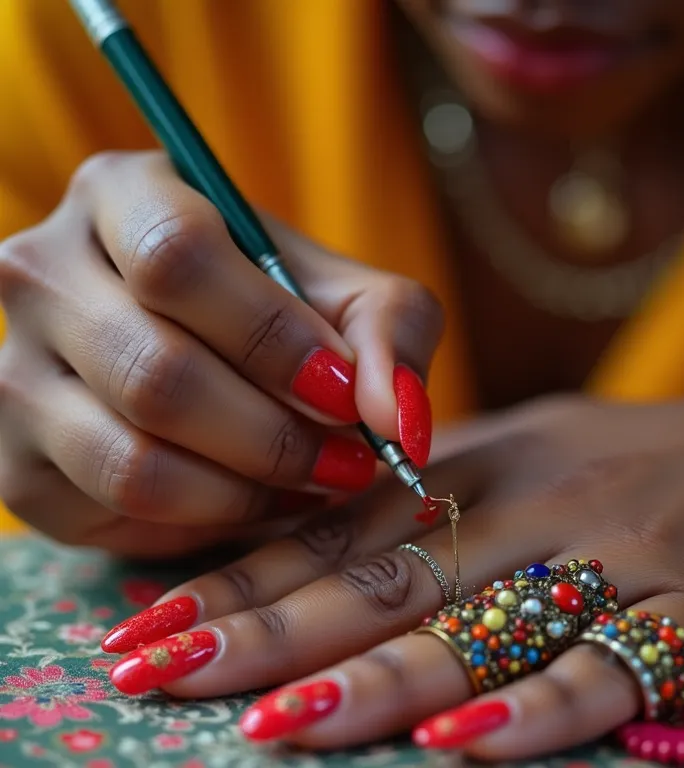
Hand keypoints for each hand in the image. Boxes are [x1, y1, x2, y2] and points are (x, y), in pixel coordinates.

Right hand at [0, 151, 440, 556]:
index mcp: (121, 196)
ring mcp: (11, 373)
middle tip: (345, 462)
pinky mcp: (15, 465)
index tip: (343, 395)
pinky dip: (204, 521)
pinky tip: (250, 496)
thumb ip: (390, 335)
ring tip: (308, 482)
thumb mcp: (351, 297)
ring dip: (246, 491)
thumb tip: (399, 422)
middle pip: (157, 374)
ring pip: (132, 461)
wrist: (205, 352)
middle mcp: (42, 274)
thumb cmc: (280, 311)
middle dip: (274, 438)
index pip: (178, 257)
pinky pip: (115, 514)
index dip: (272, 338)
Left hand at [100, 388, 683, 758]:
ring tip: (274, 725)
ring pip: (476, 626)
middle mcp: (531, 506)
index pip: (340, 527)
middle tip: (159, 674)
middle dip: (265, 632)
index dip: (243, 577)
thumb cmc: (630, 458)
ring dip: (375, 682)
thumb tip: (325, 538)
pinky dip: (533, 711)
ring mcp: (613, 555)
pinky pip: (606, 669)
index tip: (152, 622)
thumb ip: (434, 497)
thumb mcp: (526, 454)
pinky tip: (459, 747)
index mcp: (480, 467)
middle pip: (382, 577)